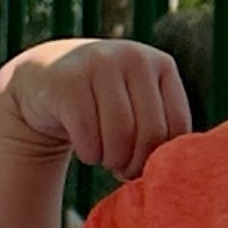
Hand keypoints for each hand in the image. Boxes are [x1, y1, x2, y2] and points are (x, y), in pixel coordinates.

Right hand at [0, 39, 193, 178]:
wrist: (44, 79)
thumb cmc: (103, 104)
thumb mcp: (138, 103)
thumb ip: (162, 125)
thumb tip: (182, 170)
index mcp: (161, 64)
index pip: (177, 126)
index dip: (161, 157)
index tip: (144, 165)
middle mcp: (133, 57)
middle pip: (150, 133)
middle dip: (136, 163)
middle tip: (122, 170)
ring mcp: (99, 64)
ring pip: (120, 138)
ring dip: (111, 160)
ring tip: (104, 157)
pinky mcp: (68, 82)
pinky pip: (89, 138)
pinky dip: (89, 154)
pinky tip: (86, 149)